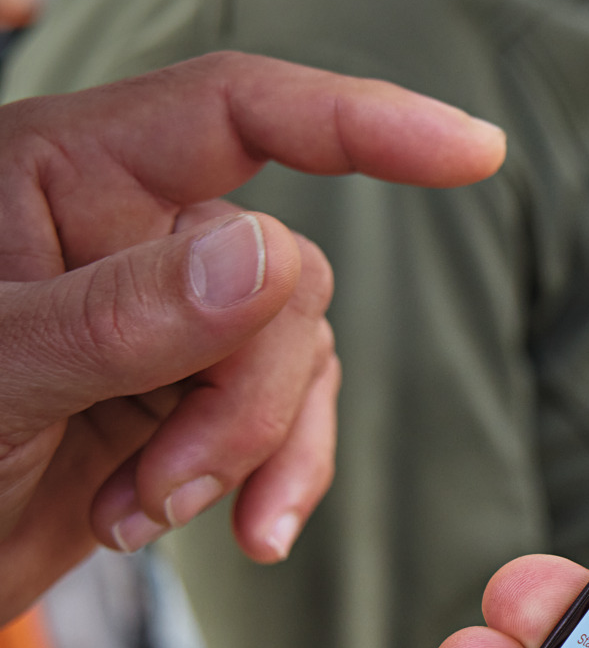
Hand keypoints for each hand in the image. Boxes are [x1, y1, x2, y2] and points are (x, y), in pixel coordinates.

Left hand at [0, 51, 505, 623]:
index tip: (469, 153)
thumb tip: (269, 259)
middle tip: (166, 487)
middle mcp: (128, 230)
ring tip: (150, 516)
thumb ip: (124, 316)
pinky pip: (293, 418)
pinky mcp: (193, 396)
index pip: (237, 113)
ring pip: (296, 354)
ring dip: (247, 452)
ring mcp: (169, 316)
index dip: (359, 121)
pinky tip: (226, 534)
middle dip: (246, 396)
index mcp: (60, 175)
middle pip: (282, 274)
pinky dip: (273, 481)